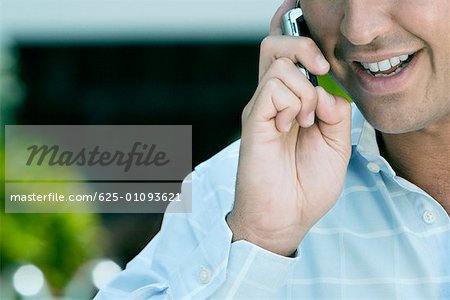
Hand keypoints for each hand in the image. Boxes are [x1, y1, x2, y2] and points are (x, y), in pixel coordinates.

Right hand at [227, 0, 351, 255]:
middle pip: (275, 45)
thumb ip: (335, 108)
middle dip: (304, 45)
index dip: (300, 37)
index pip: (288, 56)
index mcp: (291, 103)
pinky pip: (273, 87)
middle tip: (320, 69)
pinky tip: (292, 127)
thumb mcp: (337, 142)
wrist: (284, 217)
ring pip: (278, 62)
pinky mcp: (254, 119)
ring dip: (305, 87)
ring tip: (306, 120)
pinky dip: (294, 102)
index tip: (320, 49)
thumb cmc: (306, 184)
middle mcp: (272, 99)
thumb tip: (324, 82)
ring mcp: (261, 107)